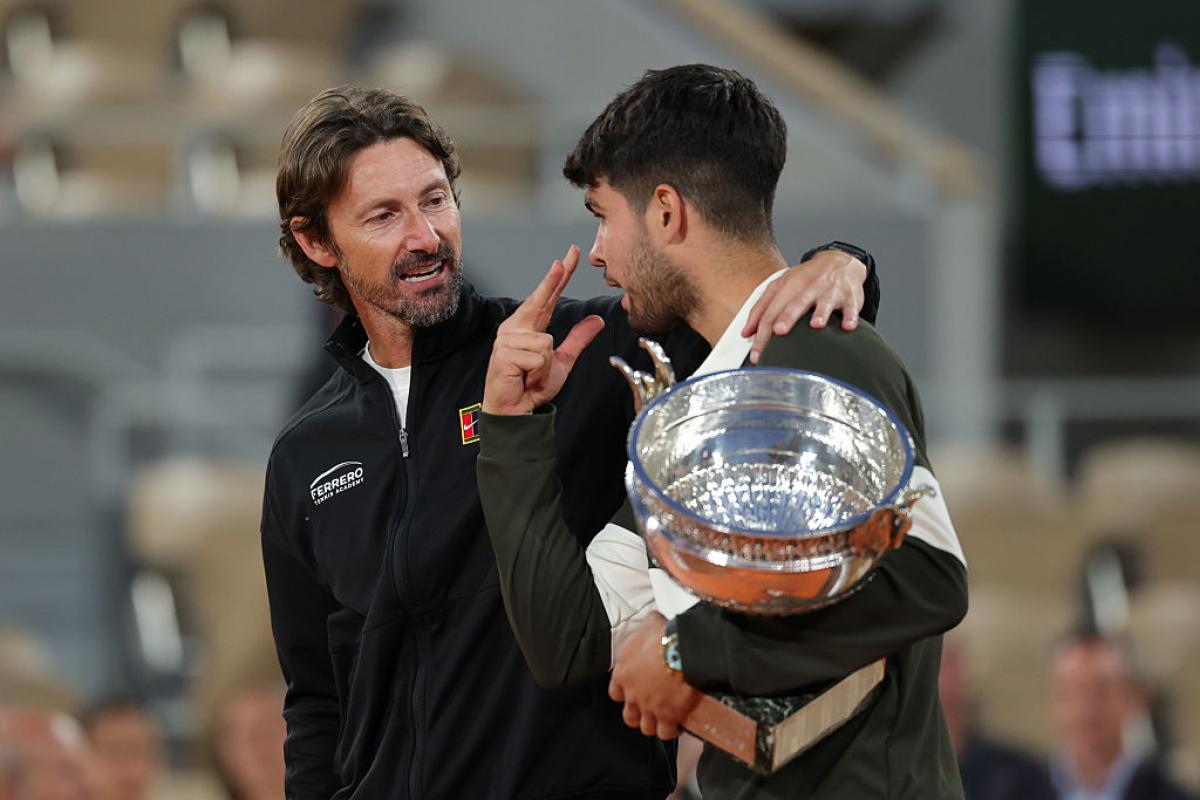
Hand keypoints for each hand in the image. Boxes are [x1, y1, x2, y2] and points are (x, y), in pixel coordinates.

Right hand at [482, 245, 604, 415]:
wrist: (515, 409)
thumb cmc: (531, 385)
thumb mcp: (562, 359)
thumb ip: (577, 339)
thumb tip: (596, 321)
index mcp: (528, 326)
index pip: (547, 296)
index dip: (559, 275)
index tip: (570, 255)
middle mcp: (515, 328)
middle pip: (541, 300)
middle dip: (553, 280)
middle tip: (565, 258)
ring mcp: (508, 339)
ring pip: (547, 341)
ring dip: (545, 363)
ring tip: (531, 373)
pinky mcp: (504, 353)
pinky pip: (539, 356)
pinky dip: (538, 371)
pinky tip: (524, 376)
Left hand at [609, 612, 700, 739]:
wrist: (683, 651)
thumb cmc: (665, 638)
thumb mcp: (651, 623)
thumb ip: (647, 625)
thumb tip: (653, 620)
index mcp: (623, 674)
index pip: (615, 693)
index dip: (625, 693)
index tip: (633, 690)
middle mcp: (633, 694)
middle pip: (629, 716)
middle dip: (638, 714)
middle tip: (649, 708)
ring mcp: (649, 708)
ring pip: (646, 727)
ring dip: (654, 723)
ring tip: (664, 717)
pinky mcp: (667, 716)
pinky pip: (665, 733)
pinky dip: (671, 730)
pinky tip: (677, 724)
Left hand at [742, 248, 867, 363]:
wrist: (840, 262)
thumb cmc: (807, 278)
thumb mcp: (781, 286)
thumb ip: (762, 308)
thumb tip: (746, 332)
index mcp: (789, 285)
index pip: (772, 309)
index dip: (762, 331)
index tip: (757, 352)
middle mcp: (809, 287)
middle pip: (796, 303)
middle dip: (788, 317)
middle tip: (779, 332)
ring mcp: (830, 291)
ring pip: (824, 302)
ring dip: (820, 313)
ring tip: (816, 325)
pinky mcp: (849, 297)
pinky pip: (851, 307)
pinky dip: (850, 316)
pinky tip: (848, 326)